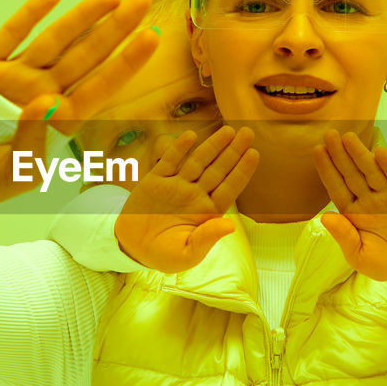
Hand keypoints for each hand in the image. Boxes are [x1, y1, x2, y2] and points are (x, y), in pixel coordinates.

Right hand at [0, 0, 158, 206]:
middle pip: (86, 55)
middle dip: (115, 29)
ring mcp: (15, 76)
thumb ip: (35, 139)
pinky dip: (30, 13)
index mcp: (59, 120)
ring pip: (55, 40)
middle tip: (143, 0)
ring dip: (82, 16)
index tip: (153, 37)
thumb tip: (47, 102)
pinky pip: (11, 33)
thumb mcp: (18, 171)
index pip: (100, 87)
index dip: (127, 62)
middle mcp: (43, 92)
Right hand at [114, 126, 259, 273]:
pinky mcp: (156, 180)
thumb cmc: (164, 255)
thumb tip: (230, 226)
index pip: (229, 188)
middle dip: (233, 151)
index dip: (242, 171)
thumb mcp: (187, 254)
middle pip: (218, 170)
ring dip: (212, 145)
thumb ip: (207, 239)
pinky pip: (170, 161)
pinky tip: (191, 135)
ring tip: (228, 130)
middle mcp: (195, 195)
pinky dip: (179, 148)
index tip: (254, 154)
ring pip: (198, 161)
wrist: (132, 247)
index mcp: (207, 212)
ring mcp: (176, 185)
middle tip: (248, 133)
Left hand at [313, 129, 386, 280]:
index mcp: (354, 213)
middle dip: (340, 154)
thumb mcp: (360, 256)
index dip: (327, 169)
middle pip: (352, 174)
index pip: (337, 187)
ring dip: (361, 155)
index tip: (317, 150)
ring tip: (348, 137)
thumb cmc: (385, 262)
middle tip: (329, 133)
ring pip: (372, 172)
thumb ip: (344, 237)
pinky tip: (379, 152)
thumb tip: (325, 217)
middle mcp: (370, 201)